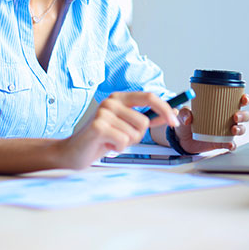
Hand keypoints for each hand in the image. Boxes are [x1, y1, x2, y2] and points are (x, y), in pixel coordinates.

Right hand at [60, 91, 178, 168]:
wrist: (72, 152)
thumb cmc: (100, 140)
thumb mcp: (127, 127)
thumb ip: (148, 119)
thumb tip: (173, 113)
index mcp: (119, 98)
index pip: (149, 97)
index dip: (165, 109)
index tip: (175, 122)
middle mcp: (111, 101)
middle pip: (144, 121)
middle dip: (137, 136)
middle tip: (120, 138)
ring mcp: (103, 112)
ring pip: (135, 133)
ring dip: (126, 143)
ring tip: (110, 141)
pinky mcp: (98, 126)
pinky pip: (124, 141)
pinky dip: (118, 148)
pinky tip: (105, 146)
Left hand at [174, 94, 248, 152]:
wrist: (183, 138)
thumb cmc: (187, 121)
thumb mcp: (184, 113)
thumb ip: (184, 113)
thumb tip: (189, 118)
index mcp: (222, 107)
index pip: (238, 100)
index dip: (245, 99)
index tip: (244, 99)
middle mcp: (227, 118)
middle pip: (244, 115)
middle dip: (243, 115)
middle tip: (235, 116)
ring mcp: (226, 131)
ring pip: (241, 129)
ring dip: (240, 129)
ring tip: (233, 129)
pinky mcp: (222, 142)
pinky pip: (231, 144)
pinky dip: (232, 145)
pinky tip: (229, 144)